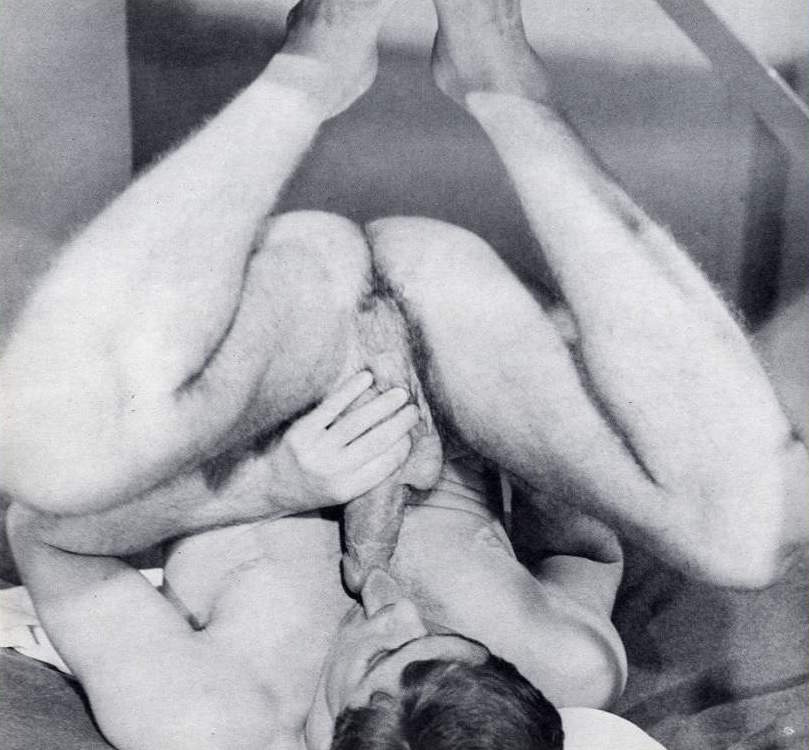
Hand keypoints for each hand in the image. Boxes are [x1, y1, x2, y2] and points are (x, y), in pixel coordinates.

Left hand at [270, 371, 417, 509]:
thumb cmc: (313, 487)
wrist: (269, 486)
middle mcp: (332, 472)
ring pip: (356, 422)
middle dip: (399, 423)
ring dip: (382, 404)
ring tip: (399, 393)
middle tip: (414, 409)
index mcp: (347, 490)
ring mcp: (315, 450)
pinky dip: (350, 390)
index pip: (385, 465)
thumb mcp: (342, 491)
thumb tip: (401, 443)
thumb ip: (368, 473)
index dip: (402, 446)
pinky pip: (331, 407)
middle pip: (375, 442)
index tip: (412, 433)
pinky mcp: (301, 432)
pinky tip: (366, 378)